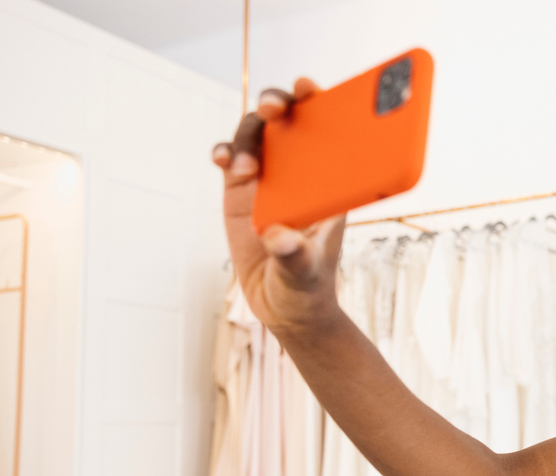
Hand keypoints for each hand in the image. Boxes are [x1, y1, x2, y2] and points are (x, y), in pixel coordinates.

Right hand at [212, 78, 345, 334]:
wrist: (285, 307)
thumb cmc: (308, 285)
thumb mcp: (307, 272)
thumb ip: (295, 254)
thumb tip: (279, 237)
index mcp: (331, 182)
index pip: (330, 132)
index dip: (320, 103)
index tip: (308, 88)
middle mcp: (301, 172)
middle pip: (290, 123)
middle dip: (280, 104)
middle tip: (275, 108)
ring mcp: (270, 179)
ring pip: (259, 135)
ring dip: (250, 134)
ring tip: (243, 164)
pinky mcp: (242, 192)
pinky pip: (232, 158)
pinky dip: (226, 150)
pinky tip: (223, 159)